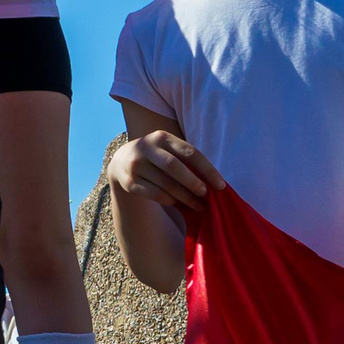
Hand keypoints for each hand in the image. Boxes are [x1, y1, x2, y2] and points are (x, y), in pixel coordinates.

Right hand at [106, 130, 225, 211]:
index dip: (207, 169)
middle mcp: (146, 148)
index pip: (189, 152)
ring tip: (198, 205)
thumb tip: (214, 183)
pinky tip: (177, 203)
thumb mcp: (169, 149)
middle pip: (174, 166)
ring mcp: (135, 165)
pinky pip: (154, 194)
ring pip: (165, 183)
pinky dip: (168, 200)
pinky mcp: (129, 182)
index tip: (221, 185)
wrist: (123, 159)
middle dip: (193, 182)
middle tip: (206, 195)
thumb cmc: (158, 156)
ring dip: (185, 197)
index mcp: (162, 137)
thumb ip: (187, 161)